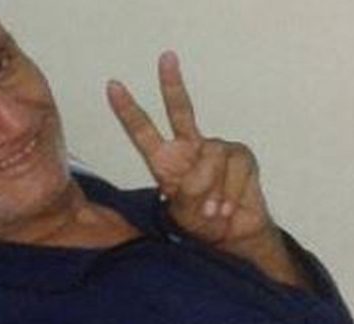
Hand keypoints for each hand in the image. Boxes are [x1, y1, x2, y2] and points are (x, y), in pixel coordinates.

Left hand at [106, 51, 273, 254]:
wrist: (233, 235)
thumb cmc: (201, 222)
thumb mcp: (181, 211)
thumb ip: (185, 193)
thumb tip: (199, 179)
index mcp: (165, 160)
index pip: (143, 131)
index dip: (128, 110)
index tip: (112, 86)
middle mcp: (190, 147)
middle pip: (180, 111)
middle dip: (172, 84)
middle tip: (165, 58)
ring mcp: (217, 148)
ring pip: (211, 159)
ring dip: (211, 191)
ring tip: (210, 211)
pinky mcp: (241, 155)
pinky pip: (234, 169)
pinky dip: (229, 193)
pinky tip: (226, 208)